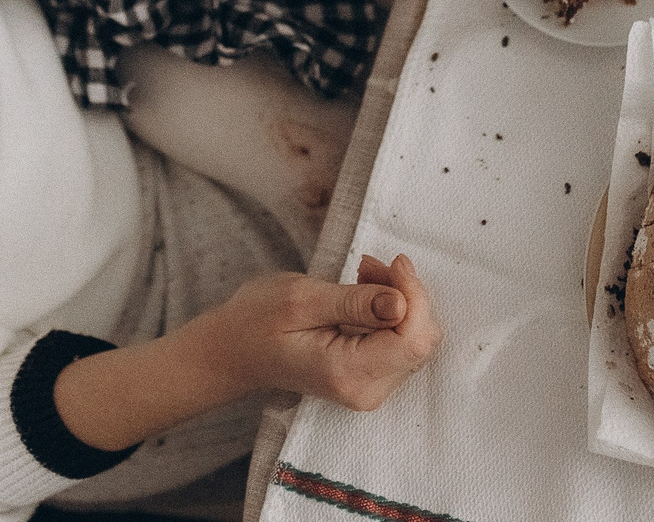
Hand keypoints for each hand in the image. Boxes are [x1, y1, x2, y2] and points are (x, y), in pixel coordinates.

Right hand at [205, 254, 443, 411]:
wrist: (233, 351)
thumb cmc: (257, 321)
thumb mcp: (302, 299)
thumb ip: (354, 303)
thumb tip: (401, 303)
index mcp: (347, 374)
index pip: (412, 339)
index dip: (413, 295)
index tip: (391, 262)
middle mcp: (365, 391)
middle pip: (420, 341)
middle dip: (407, 294)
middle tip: (368, 265)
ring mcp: (369, 389)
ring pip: (415, 340)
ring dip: (399, 299)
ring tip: (362, 274)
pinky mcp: (370, 379)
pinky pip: (401, 343)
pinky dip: (392, 311)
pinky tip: (365, 292)